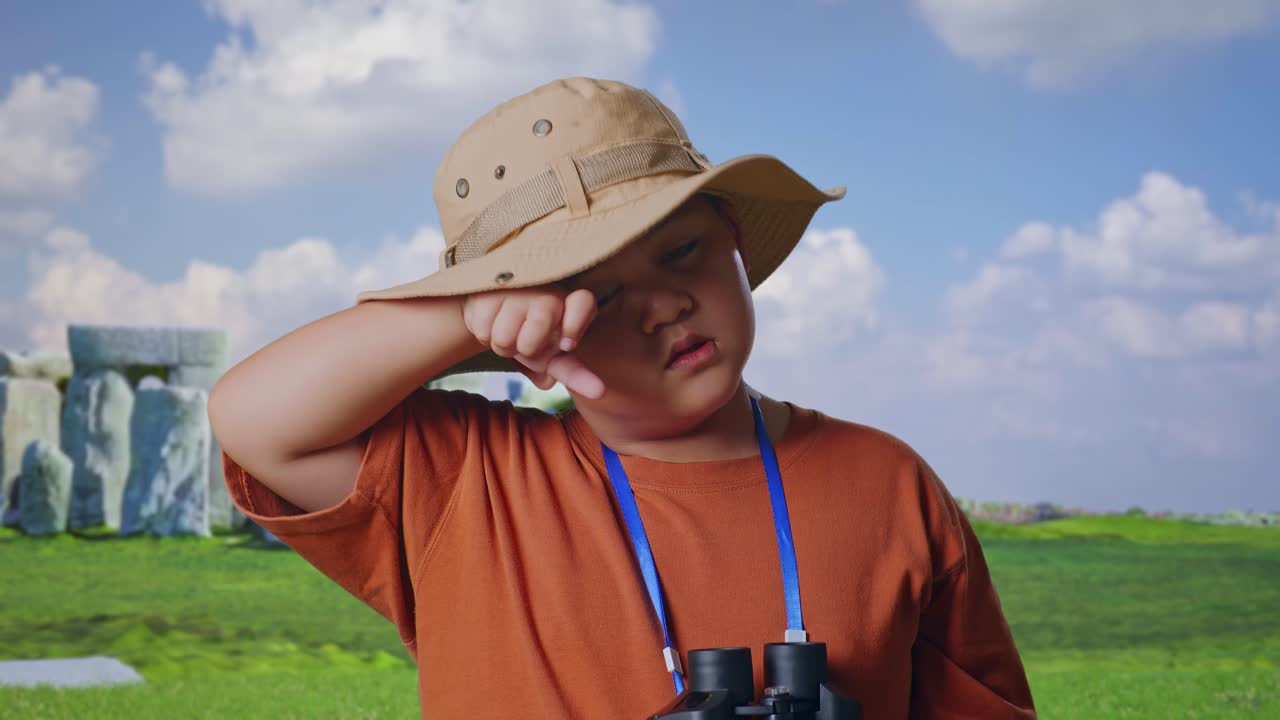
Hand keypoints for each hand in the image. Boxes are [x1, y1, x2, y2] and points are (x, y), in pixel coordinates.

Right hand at [461, 287, 604, 398]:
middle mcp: (549, 291)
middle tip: (525, 340)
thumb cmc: (532, 335)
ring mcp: (518, 286)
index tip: (567, 345)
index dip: (574, 324)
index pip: (582, 304)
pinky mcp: (489, 286)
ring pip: (503, 339)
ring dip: (501, 344)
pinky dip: (483, 334)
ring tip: (507, 328)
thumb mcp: (554, 355)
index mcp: (573, 304)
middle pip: (531, 343)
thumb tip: (599, 392)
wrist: (495, 310)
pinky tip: (492, 318)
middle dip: (523, 352)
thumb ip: (574, 372)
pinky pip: (482, 329)